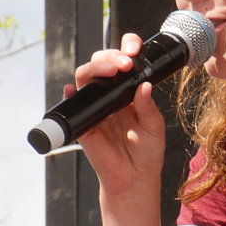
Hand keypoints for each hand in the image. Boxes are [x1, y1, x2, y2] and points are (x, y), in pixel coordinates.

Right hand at [69, 34, 166, 194]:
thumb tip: (143, 85)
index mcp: (129, 90)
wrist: (135, 177)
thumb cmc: (147, 151)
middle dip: (111, 56)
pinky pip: (73, 103)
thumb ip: (148, 107)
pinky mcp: (84, 121)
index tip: (135, 49)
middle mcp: (110, 94)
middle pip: (102, 63)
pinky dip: (71, 93)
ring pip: (86, 76)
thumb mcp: (154, 127)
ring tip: (111, 70)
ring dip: (96, 67)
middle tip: (125, 63)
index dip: (127, 48)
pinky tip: (73, 90)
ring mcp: (96, 105)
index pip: (124, 61)